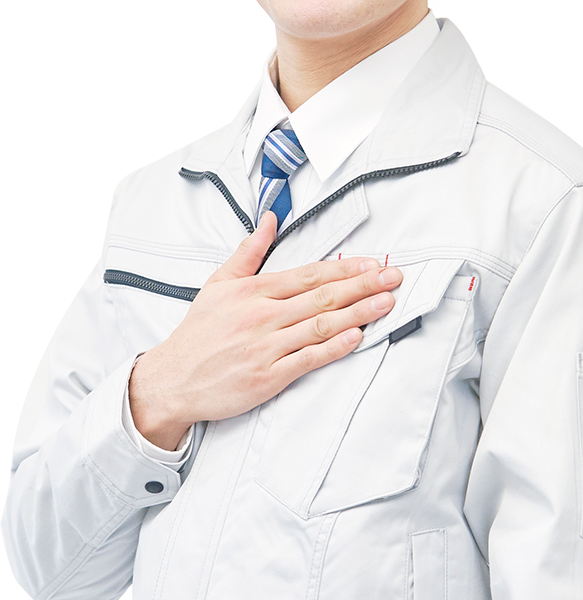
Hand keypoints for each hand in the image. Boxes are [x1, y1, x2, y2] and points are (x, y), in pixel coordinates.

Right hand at [128, 211, 400, 448]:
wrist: (172, 379)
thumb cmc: (199, 332)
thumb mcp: (219, 283)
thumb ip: (249, 250)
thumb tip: (270, 220)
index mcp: (253, 291)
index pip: (308, 274)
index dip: (343, 268)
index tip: (370, 263)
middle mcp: (262, 316)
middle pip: (322, 297)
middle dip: (362, 285)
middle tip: (393, 277)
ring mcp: (266, 348)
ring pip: (321, 326)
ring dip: (358, 313)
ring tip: (386, 302)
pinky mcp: (267, 377)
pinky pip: (308, 359)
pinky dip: (335, 348)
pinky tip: (358, 337)